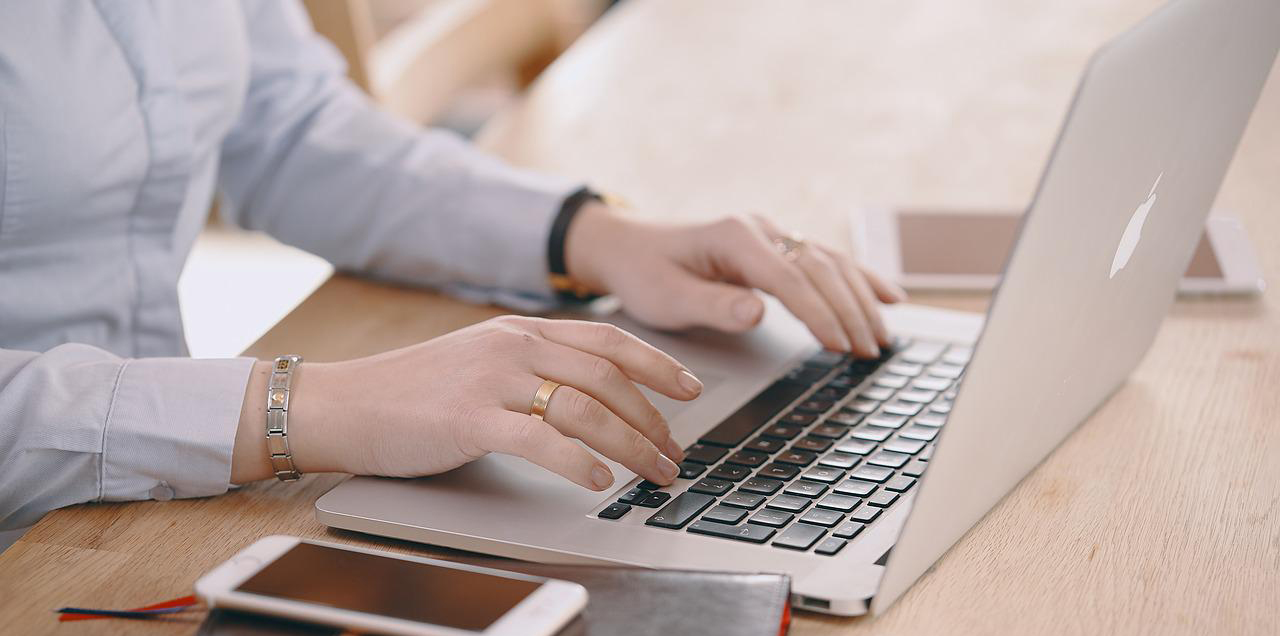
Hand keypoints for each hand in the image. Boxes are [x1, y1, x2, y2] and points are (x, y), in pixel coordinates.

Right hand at [232, 316, 700, 489]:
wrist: (344, 402)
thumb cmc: (413, 391)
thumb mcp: (481, 360)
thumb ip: (532, 365)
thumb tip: (590, 394)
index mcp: (521, 330)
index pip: (608, 339)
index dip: (657, 364)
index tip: (691, 388)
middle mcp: (514, 346)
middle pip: (608, 377)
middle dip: (654, 418)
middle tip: (676, 451)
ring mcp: (493, 380)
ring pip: (586, 409)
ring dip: (632, 445)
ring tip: (655, 472)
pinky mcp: (471, 420)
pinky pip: (541, 440)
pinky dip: (580, 462)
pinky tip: (601, 481)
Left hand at [565, 203, 905, 357]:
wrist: (628, 246)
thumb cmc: (644, 273)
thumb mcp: (667, 298)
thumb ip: (713, 305)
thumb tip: (757, 312)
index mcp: (733, 236)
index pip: (789, 278)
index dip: (818, 313)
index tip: (840, 345)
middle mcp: (759, 229)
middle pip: (820, 269)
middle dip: (849, 311)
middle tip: (869, 352)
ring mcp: (772, 234)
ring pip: (831, 263)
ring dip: (860, 299)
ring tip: (881, 339)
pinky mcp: (777, 246)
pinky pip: (827, 261)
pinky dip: (860, 279)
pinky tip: (889, 297)